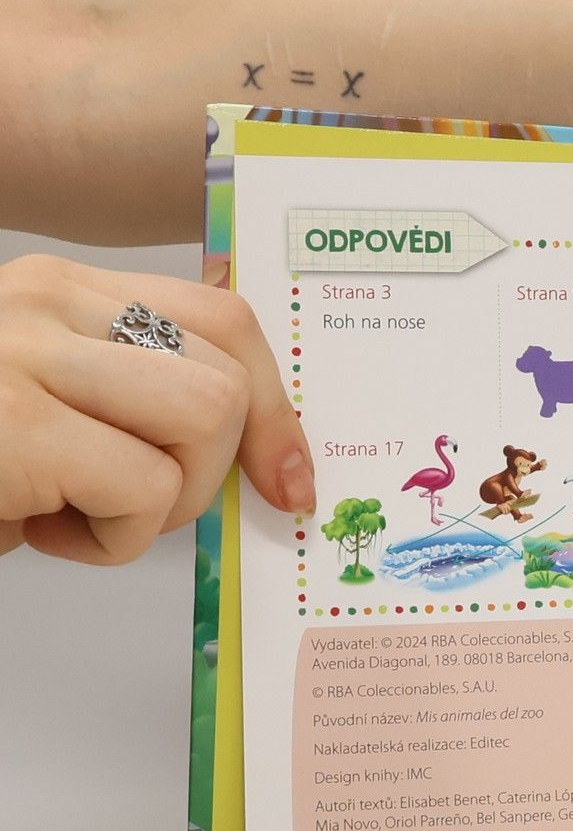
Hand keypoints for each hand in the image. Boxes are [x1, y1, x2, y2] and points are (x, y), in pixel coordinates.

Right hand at [0, 255, 313, 564]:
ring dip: (166, 501)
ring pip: (204, 419)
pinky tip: (39, 531)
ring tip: (83, 515)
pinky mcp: (14, 423)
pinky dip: (115, 540)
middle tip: (129, 506)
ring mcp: (23, 354)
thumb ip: (130, 403)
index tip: (288, 477)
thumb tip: (263, 457)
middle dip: (207, 470)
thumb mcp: (47, 413)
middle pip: (226, 376)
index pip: (222, 318)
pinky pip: (147, 489)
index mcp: (55, 290)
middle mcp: (40, 301)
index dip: (274, 406)